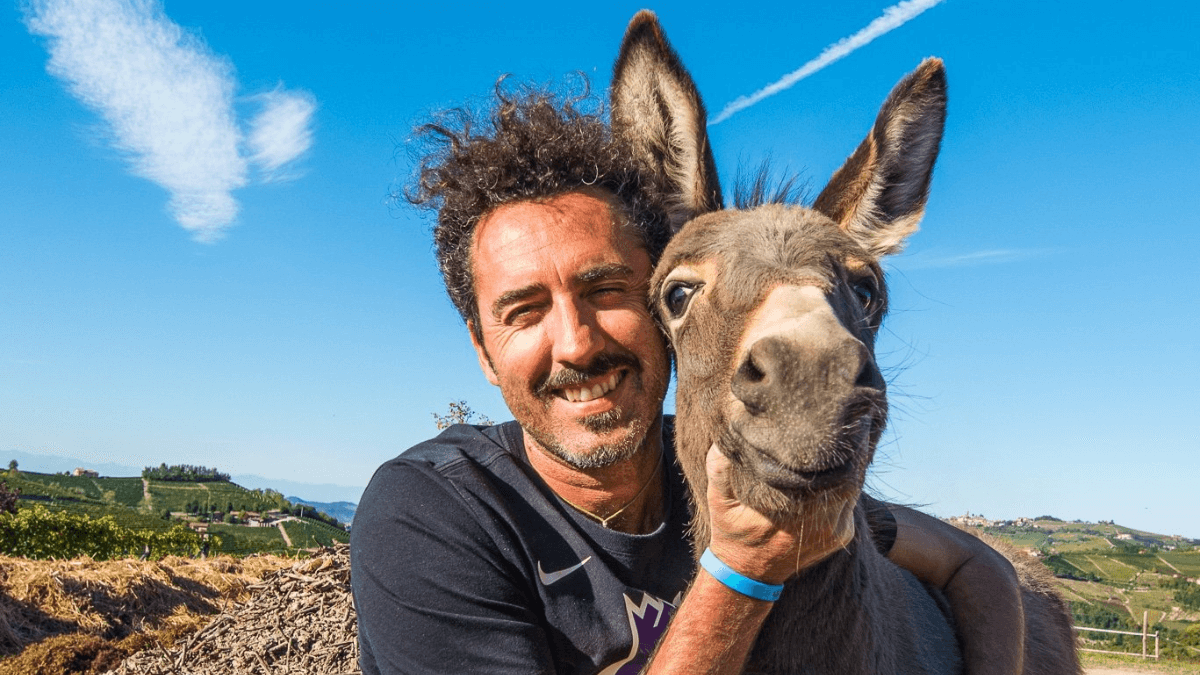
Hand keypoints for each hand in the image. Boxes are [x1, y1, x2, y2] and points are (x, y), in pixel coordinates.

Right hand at [705, 443, 855, 584]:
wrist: (748, 572)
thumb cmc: (732, 530)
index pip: (824, 471)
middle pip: (847, 477)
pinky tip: (832, 475)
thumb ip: (720, 468)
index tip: (822, 426)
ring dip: (847, 469)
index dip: (827, 448)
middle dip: (843, 454)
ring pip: (852, 489)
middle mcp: (818, 524)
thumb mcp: (718, 499)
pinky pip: (851, 503)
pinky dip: (845, 487)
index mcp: (789, 512)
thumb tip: (726, 436)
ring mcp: (835, 532)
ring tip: (837, 446)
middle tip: (836, 431)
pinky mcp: (842, 536)